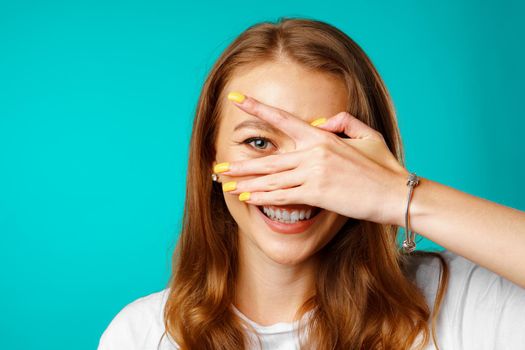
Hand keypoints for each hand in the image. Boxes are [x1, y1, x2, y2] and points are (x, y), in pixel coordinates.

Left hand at [219, 93, 409, 225]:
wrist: (395, 193)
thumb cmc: (383, 166)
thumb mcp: (368, 135)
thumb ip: (343, 122)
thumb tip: (321, 121)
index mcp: (322, 136)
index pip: (283, 119)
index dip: (257, 107)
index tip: (236, 99)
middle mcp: (313, 152)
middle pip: (269, 158)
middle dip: (241, 164)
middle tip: (218, 166)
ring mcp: (313, 173)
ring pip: (271, 179)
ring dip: (245, 182)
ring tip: (225, 184)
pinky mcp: (316, 194)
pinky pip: (282, 196)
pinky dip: (262, 197)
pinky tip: (246, 198)